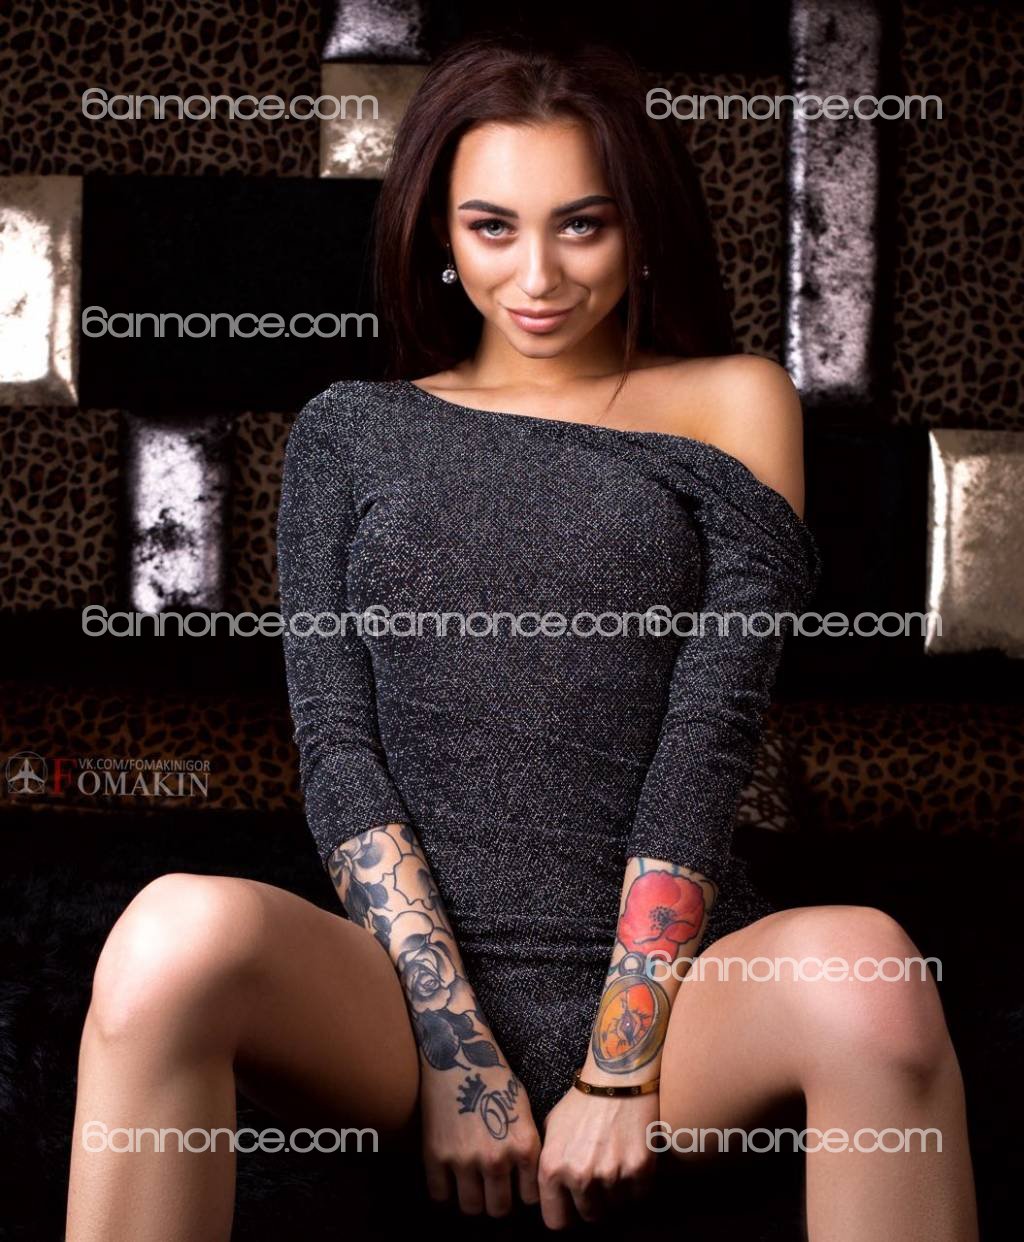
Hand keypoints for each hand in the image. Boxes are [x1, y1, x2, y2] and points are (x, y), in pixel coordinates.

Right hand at [419, 1058, 541, 1217]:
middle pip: (500, 1209)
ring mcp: (464, 1160)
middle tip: (490, 1188)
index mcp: (524, 1145)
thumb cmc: (494, 1078)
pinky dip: (445, 1191)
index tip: (514, 1185)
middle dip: (497, 1200)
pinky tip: (449, 1176)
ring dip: (472, 1199)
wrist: (457, 1054)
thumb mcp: (524, 1110)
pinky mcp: (435, 1156)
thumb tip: (527, 1178)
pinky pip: (440, 1197)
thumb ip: (526, 1146)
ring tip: (470, 1183)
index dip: (521, 1193)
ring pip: (472, 1208)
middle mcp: (496, 1158)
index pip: (530, 1198)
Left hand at [538, 1082, 659, 1228]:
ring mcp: (610, 1175)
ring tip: (614, 1163)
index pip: (556, 1222)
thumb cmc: (581, 1102)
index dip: (566, 1214)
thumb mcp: (551, 1129)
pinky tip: (630, 1160)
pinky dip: (637, 1184)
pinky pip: (638, 1195)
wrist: (616, 1078)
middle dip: (594, 1203)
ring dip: (616, 1193)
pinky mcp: (639, 1170)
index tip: (573, 1205)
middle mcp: (580, 1177)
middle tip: (599, 1179)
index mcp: (552, 1169)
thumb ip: (549, 1164)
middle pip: (590, 1217)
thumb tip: (549, 1195)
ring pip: (615, 1207)